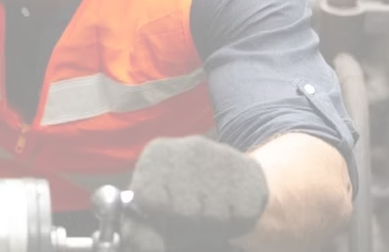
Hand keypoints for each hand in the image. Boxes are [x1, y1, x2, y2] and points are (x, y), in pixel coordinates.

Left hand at [119, 136, 269, 251]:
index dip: (157, 214)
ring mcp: (221, 155)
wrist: (229, 186)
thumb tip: (148, 248)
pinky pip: (240, 214)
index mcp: (158, 153)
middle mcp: (189, 146)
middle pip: (184, 210)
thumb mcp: (152, 215)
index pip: (149, 196)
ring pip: (213, 214)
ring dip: (212, 223)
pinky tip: (229, 206)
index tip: (162, 211)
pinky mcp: (249, 169)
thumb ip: (139, 230)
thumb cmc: (180, 203)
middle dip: (187, 221)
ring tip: (209, 210)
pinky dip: (235, 220)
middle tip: (189, 214)